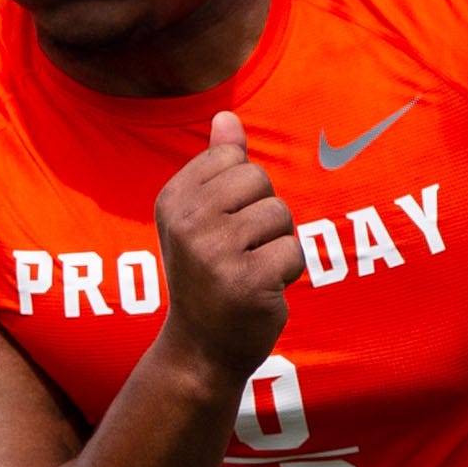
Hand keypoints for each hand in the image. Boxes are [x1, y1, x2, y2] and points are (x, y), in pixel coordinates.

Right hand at [149, 110, 300, 385]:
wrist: (201, 350)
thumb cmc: (208, 277)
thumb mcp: (203, 217)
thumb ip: (216, 166)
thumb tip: (228, 117)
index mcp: (173, 199)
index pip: (233, 158)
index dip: (243, 192)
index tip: (223, 226)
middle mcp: (187, 222)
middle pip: (259, 180)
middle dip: (264, 216)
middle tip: (242, 252)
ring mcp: (214, 252)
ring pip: (281, 214)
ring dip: (278, 244)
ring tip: (252, 271)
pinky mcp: (246, 281)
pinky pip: (294, 250)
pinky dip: (288, 272)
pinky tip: (262, 291)